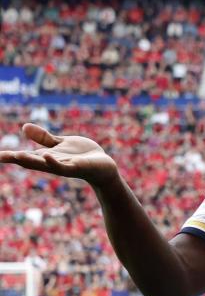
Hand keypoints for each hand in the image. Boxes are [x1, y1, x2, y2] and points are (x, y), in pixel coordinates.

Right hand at [0, 123, 118, 187]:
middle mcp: (52, 163)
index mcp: (46, 157)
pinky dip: (55, 162)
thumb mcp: (60, 144)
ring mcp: (64, 166)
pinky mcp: (77, 167)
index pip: (24, 156)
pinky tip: (47, 156)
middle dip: (15, 159)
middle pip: (31, 161)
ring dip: (32, 161)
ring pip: (45, 165)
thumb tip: (24, 127)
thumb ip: (43, 138)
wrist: (104, 166)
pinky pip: (64, 166)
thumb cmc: (82, 156)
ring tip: (18, 156)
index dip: (9, 156)